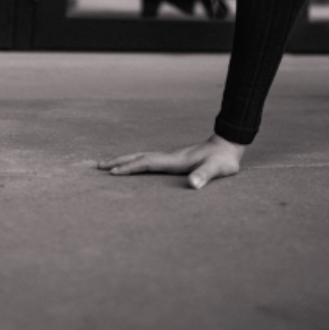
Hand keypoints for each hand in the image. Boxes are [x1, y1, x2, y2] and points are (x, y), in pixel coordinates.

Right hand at [97, 134, 245, 189]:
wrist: (229, 144)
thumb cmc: (223, 160)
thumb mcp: (217, 169)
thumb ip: (204, 176)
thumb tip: (192, 185)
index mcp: (174, 161)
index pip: (147, 163)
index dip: (130, 168)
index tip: (112, 172)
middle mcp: (169, 157)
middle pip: (139, 157)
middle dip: (119, 161)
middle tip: (98, 166)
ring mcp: (171, 157)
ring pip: (142, 157)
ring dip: (125, 160)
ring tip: (109, 165)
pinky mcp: (174, 160)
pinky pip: (149, 160)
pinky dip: (136, 162)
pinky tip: (135, 166)